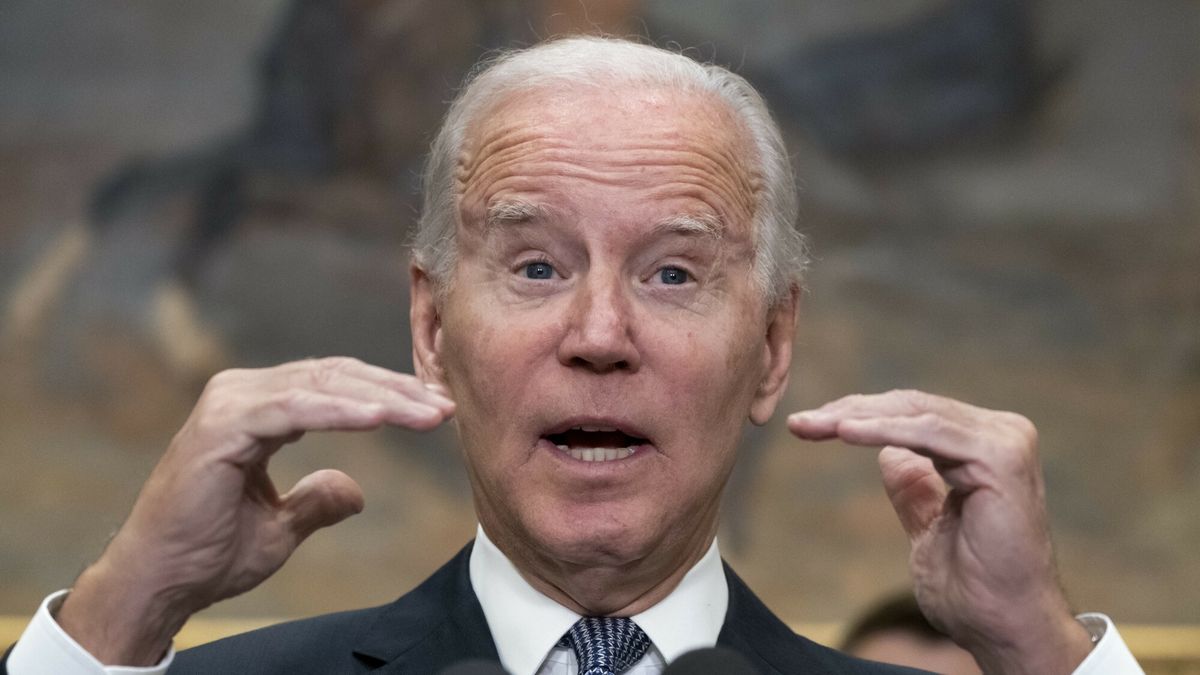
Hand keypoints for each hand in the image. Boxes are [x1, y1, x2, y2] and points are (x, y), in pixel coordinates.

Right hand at [57, 357, 454, 665]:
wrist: (159, 582)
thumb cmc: (210, 554)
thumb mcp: (281, 526)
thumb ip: (317, 500)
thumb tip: (354, 490)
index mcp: (256, 409)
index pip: (334, 386)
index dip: (387, 394)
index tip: (435, 410)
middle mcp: (241, 394)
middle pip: (334, 378)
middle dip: (395, 392)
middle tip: (444, 407)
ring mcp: (229, 404)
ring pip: (321, 386)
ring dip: (380, 399)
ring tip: (427, 413)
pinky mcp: (222, 425)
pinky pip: (294, 409)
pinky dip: (340, 411)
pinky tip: (380, 417)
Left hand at [789, 390, 1092, 674]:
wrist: (1005, 626)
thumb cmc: (973, 589)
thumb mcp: (929, 529)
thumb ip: (915, 490)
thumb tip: (888, 455)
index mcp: (985, 448)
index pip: (913, 416)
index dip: (860, 416)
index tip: (809, 426)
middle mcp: (1002, 434)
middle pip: (911, 408)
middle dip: (850, 412)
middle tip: (800, 423)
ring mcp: (1006, 442)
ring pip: (916, 414)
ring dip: (858, 418)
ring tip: (814, 426)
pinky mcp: (1001, 457)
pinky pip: (929, 433)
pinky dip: (884, 430)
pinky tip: (844, 433)